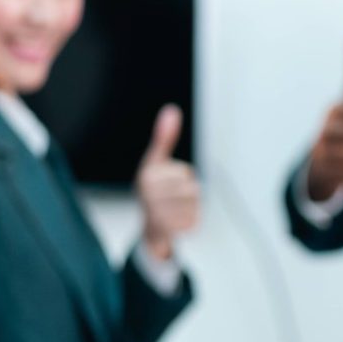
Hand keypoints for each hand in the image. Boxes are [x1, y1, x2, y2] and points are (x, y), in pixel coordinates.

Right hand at [136, 104, 200, 259]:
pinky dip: (191, 223)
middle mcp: (149, 193)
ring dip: (191, 209)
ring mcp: (156, 213)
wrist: (149, 231)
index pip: (186, 173)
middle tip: (173, 202)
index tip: (169, 186)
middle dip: (189, 195)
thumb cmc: (155, 192)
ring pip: (194, 205)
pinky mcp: (166, 230)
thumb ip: (164, 138)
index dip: (184, 179)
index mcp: (147, 175)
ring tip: (175, 212)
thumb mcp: (156, 162)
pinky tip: (178, 224)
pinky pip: (194, 221)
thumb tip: (171, 110)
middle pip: (192, 189)